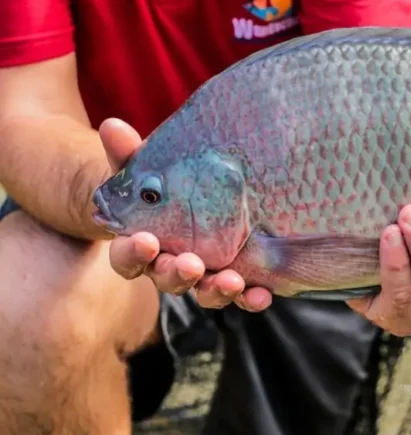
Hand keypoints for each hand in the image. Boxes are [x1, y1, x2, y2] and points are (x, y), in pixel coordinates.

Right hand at [99, 118, 271, 310]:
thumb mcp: (143, 167)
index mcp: (138, 245)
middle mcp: (167, 266)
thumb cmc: (159, 182)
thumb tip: (114, 128)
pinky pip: (240, 293)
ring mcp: (201, 276)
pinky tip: (262, 294)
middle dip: (178, 274)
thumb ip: (127, 153)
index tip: (145, 242)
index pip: (127, 257)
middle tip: (191, 265)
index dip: (133, 253)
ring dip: (217, 290)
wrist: (188, 194)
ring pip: (204, 292)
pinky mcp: (231, 277)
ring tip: (232, 282)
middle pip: (167, 279)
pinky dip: (250, 296)